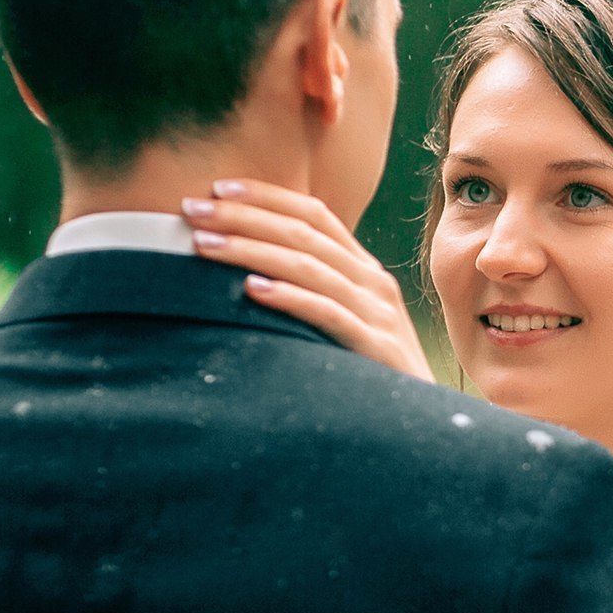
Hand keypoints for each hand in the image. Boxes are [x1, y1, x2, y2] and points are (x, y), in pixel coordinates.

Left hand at [181, 181, 434, 382]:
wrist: (420, 426)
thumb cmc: (370, 376)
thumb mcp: (347, 324)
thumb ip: (314, 295)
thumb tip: (248, 274)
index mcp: (364, 271)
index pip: (316, 215)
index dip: (267, 196)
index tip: (218, 187)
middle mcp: (373, 283)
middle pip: (304, 233)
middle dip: (244, 216)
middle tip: (192, 210)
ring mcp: (378, 314)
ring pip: (308, 266)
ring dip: (250, 249)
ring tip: (203, 244)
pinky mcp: (376, 348)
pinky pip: (327, 314)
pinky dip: (288, 297)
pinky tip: (251, 288)